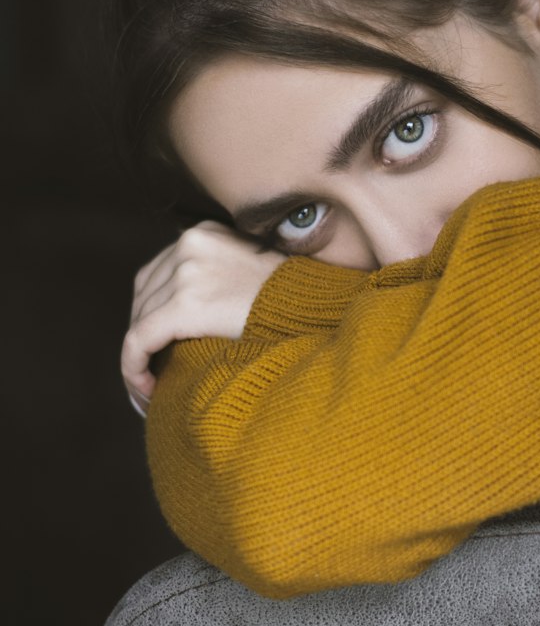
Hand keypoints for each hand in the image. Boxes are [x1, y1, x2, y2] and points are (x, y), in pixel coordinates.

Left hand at [123, 221, 285, 414]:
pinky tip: (145, 392)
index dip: (150, 314)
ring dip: (139, 356)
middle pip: (144, 295)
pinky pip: (139, 340)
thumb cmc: (294, 301)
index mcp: (204, 233)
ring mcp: (186, 272)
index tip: (157, 348)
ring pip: (139, 320)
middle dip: (144, 335)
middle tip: (151, 373)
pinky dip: (134, 367)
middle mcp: (190, 244)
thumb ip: (218, 277)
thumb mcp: (250, 271)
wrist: (318, 308)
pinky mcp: (184, 304)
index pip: (158, 274)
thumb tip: (196, 310)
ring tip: (150, 388)